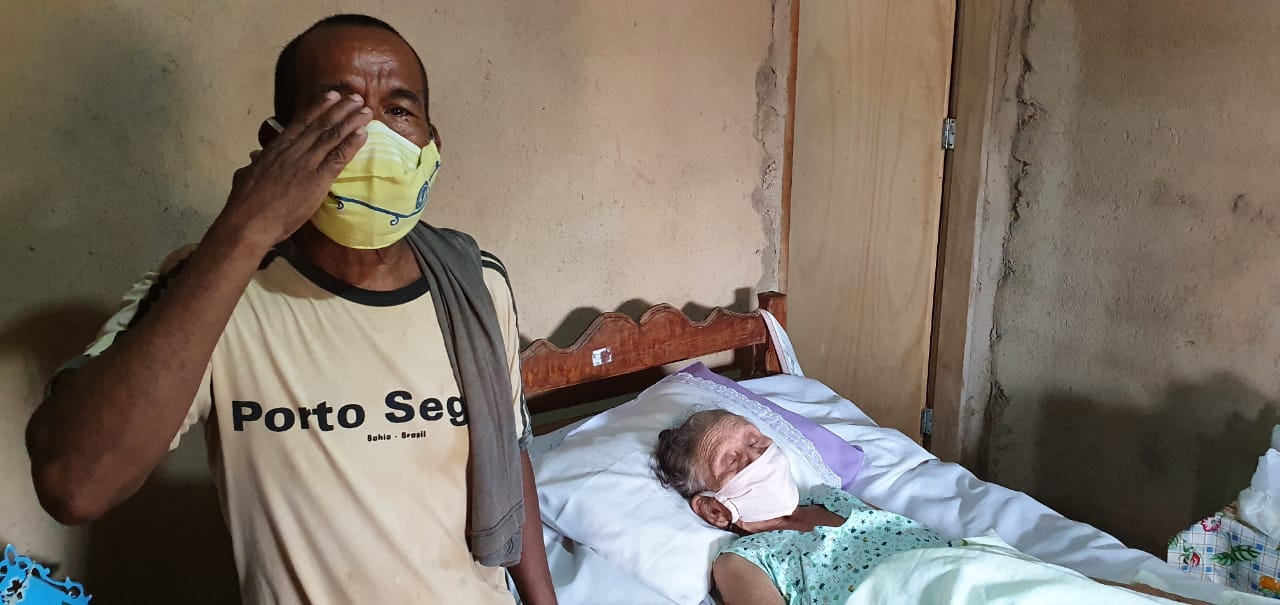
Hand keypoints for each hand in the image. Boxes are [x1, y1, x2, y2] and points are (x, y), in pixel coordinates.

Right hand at [220, 91, 372, 247]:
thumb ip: (255, 163)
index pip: (301, 122)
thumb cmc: (245, 203)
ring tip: (365, 110)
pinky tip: (363, 133)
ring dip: (351, 121)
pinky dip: (352, 143)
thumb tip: (255, 155)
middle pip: (321, 124)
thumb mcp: (247, 175)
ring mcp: (306, 163)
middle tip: (357, 97)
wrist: (249, 221)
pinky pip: (338, 157)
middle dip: (341, 109)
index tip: (332, 96)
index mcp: (276, 148)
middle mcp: (293, 150)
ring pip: (332, 136)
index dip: (319, 107)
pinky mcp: (317, 179)